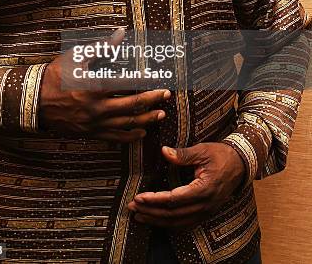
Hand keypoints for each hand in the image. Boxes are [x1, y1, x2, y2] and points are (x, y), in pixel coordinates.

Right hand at [39, 27, 170, 141]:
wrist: (33, 101)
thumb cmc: (55, 75)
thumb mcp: (77, 57)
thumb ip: (102, 47)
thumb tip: (121, 33)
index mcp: (95, 85)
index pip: (129, 83)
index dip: (148, 81)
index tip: (162, 78)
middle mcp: (97, 107)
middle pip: (133, 105)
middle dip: (152, 100)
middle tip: (167, 95)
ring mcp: (94, 123)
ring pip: (126, 124)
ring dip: (146, 119)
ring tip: (160, 115)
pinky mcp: (90, 133)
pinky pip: (114, 138)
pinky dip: (130, 136)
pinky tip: (140, 132)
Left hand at [128, 142, 245, 227]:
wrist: (241, 164)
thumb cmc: (221, 155)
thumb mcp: (202, 151)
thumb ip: (182, 154)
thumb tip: (164, 152)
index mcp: (204, 189)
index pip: (174, 199)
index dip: (155, 200)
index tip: (139, 197)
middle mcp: (205, 205)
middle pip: (173, 214)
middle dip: (151, 212)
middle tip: (132, 208)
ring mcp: (206, 211)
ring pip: (178, 222)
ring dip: (157, 220)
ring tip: (139, 217)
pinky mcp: (206, 212)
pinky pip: (185, 223)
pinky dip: (170, 223)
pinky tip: (158, 221)